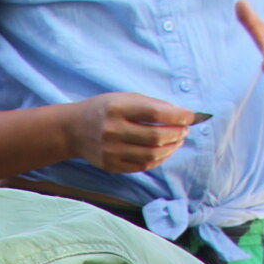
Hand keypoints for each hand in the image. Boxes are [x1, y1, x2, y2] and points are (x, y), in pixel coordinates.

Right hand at [59, 92, 197, 173]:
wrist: (73, 129)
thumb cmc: (104, 110)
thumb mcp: (124, 98)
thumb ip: (151, 105)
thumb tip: (181, 115)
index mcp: (117, 108)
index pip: (156, 114)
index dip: (178, 116)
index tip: (191, 116)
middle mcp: (112, 130)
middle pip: (156, 137)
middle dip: (177, 133)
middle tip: (185, 130)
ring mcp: (111, 151)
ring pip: (151, 154)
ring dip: (171, 148)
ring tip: (177, 141)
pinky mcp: (110, 165)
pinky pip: (142, 165)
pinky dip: (158, 159)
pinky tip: (164, 151)